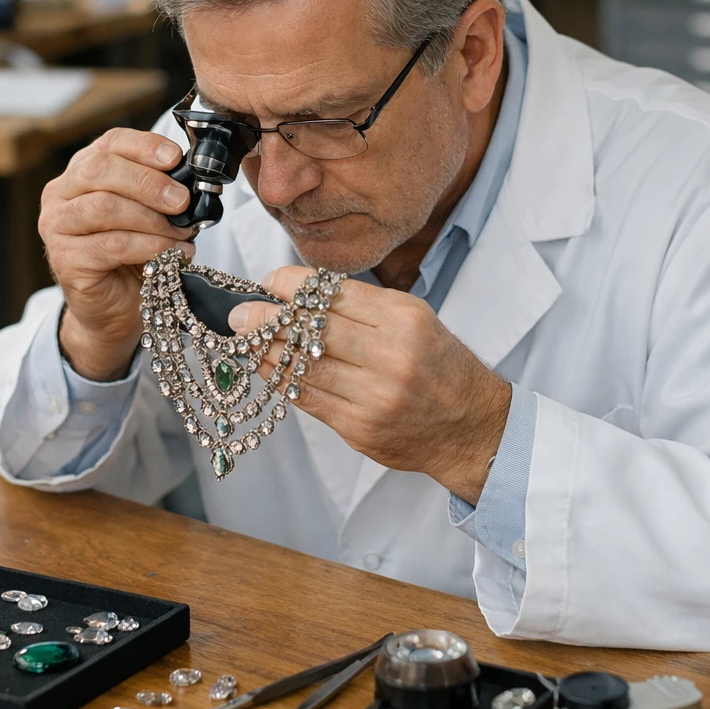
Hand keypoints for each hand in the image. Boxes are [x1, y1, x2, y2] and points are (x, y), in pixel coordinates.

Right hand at [39, 127, 194, 380]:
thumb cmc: (133, 256)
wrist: (114, 309)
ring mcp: (56, 227)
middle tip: (182, 201)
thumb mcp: (148, 214)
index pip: (109, 143)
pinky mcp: (65, 260)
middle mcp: (61, 195)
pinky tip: (172, 254)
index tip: (175, 158)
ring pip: (104, 207)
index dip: (143, 146)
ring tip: (183, 233)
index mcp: (81, 173)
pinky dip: (148, 247)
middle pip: (100, 170)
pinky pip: (111, 245)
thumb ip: (160, 192)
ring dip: (152, 219)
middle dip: (148, 182)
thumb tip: (193, 182)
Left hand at [229, 267, 511, 502]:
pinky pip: (307, 400)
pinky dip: (281, 382)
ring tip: (243, 340)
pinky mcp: (359, 428)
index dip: (291, 286)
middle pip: (310, 331)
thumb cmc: (439, 365)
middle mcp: (390, 357)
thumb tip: (299, 294)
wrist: (471, 426)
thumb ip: (361, 307)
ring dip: (264, 353)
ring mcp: (373, 397)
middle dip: (266, 320)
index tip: (269, 281)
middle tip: (238, 314)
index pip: (333, 295)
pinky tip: (266, 369)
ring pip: (301, 368)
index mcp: (404, 319)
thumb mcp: (414, 320)